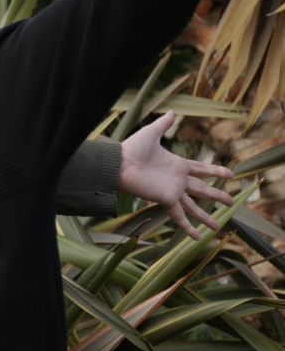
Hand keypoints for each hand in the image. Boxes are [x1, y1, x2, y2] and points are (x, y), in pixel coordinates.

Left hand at [117, 111, 235, 239]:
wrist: (118, 163)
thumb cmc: (131, 148)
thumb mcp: (151, 133)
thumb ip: (163, 124)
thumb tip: (172, 112)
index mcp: (177, 165)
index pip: (202, 170)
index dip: (216, 172)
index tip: (231, 175)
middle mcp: (177, 180)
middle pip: (203, 190)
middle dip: (217, 196)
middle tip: (231, 202)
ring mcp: (172, 191)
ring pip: (194, 207)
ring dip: (206, 216)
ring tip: (219, 226)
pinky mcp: (165, 199)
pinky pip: (179, 216)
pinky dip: (188, 228)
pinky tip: (197, 238)